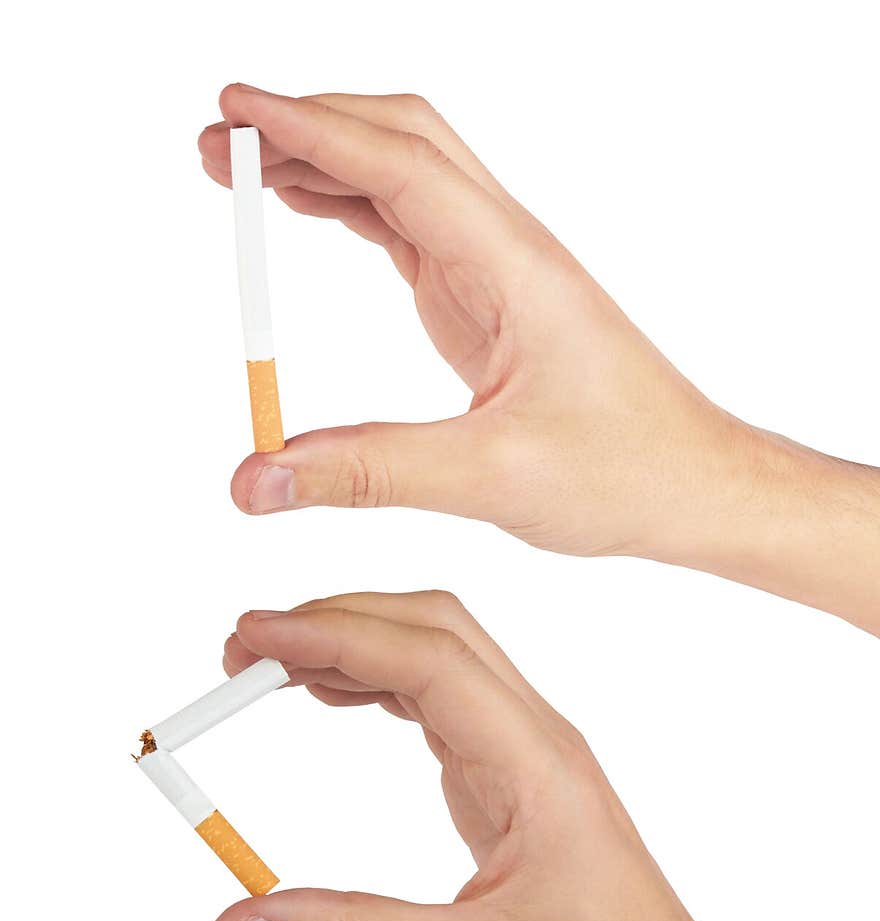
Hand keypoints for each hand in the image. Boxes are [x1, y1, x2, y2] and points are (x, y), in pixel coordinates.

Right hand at [200, 87, 879, 635]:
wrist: (693, 485)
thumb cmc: (626, 471)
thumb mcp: (488, 478)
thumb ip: (366, 472)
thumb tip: (259, 477)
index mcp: (515, 267)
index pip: (400, 165)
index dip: (312, 131)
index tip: (235, 110)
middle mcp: (507, 250)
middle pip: (402, 142)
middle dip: (308, 128)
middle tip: (221, 141)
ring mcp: (499, 272)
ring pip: (404, 179)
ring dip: (325, 162)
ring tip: (242, 170)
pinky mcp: (489, 304)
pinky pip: (412, 230)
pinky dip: (354, 208)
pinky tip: (312, 210)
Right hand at [212, 591, 879, 920]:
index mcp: (536, 765)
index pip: (430, 660)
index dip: (336, 635)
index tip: (253, 637)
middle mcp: (534, 738)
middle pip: (434, 630)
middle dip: (338, 622)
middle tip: (246, 649)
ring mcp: (526, 750)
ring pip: (437, 655)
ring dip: (355, 647)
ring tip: (270, 669)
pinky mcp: (512, 774)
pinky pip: (440, 699)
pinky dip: (379, 685)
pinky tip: (333, 699)